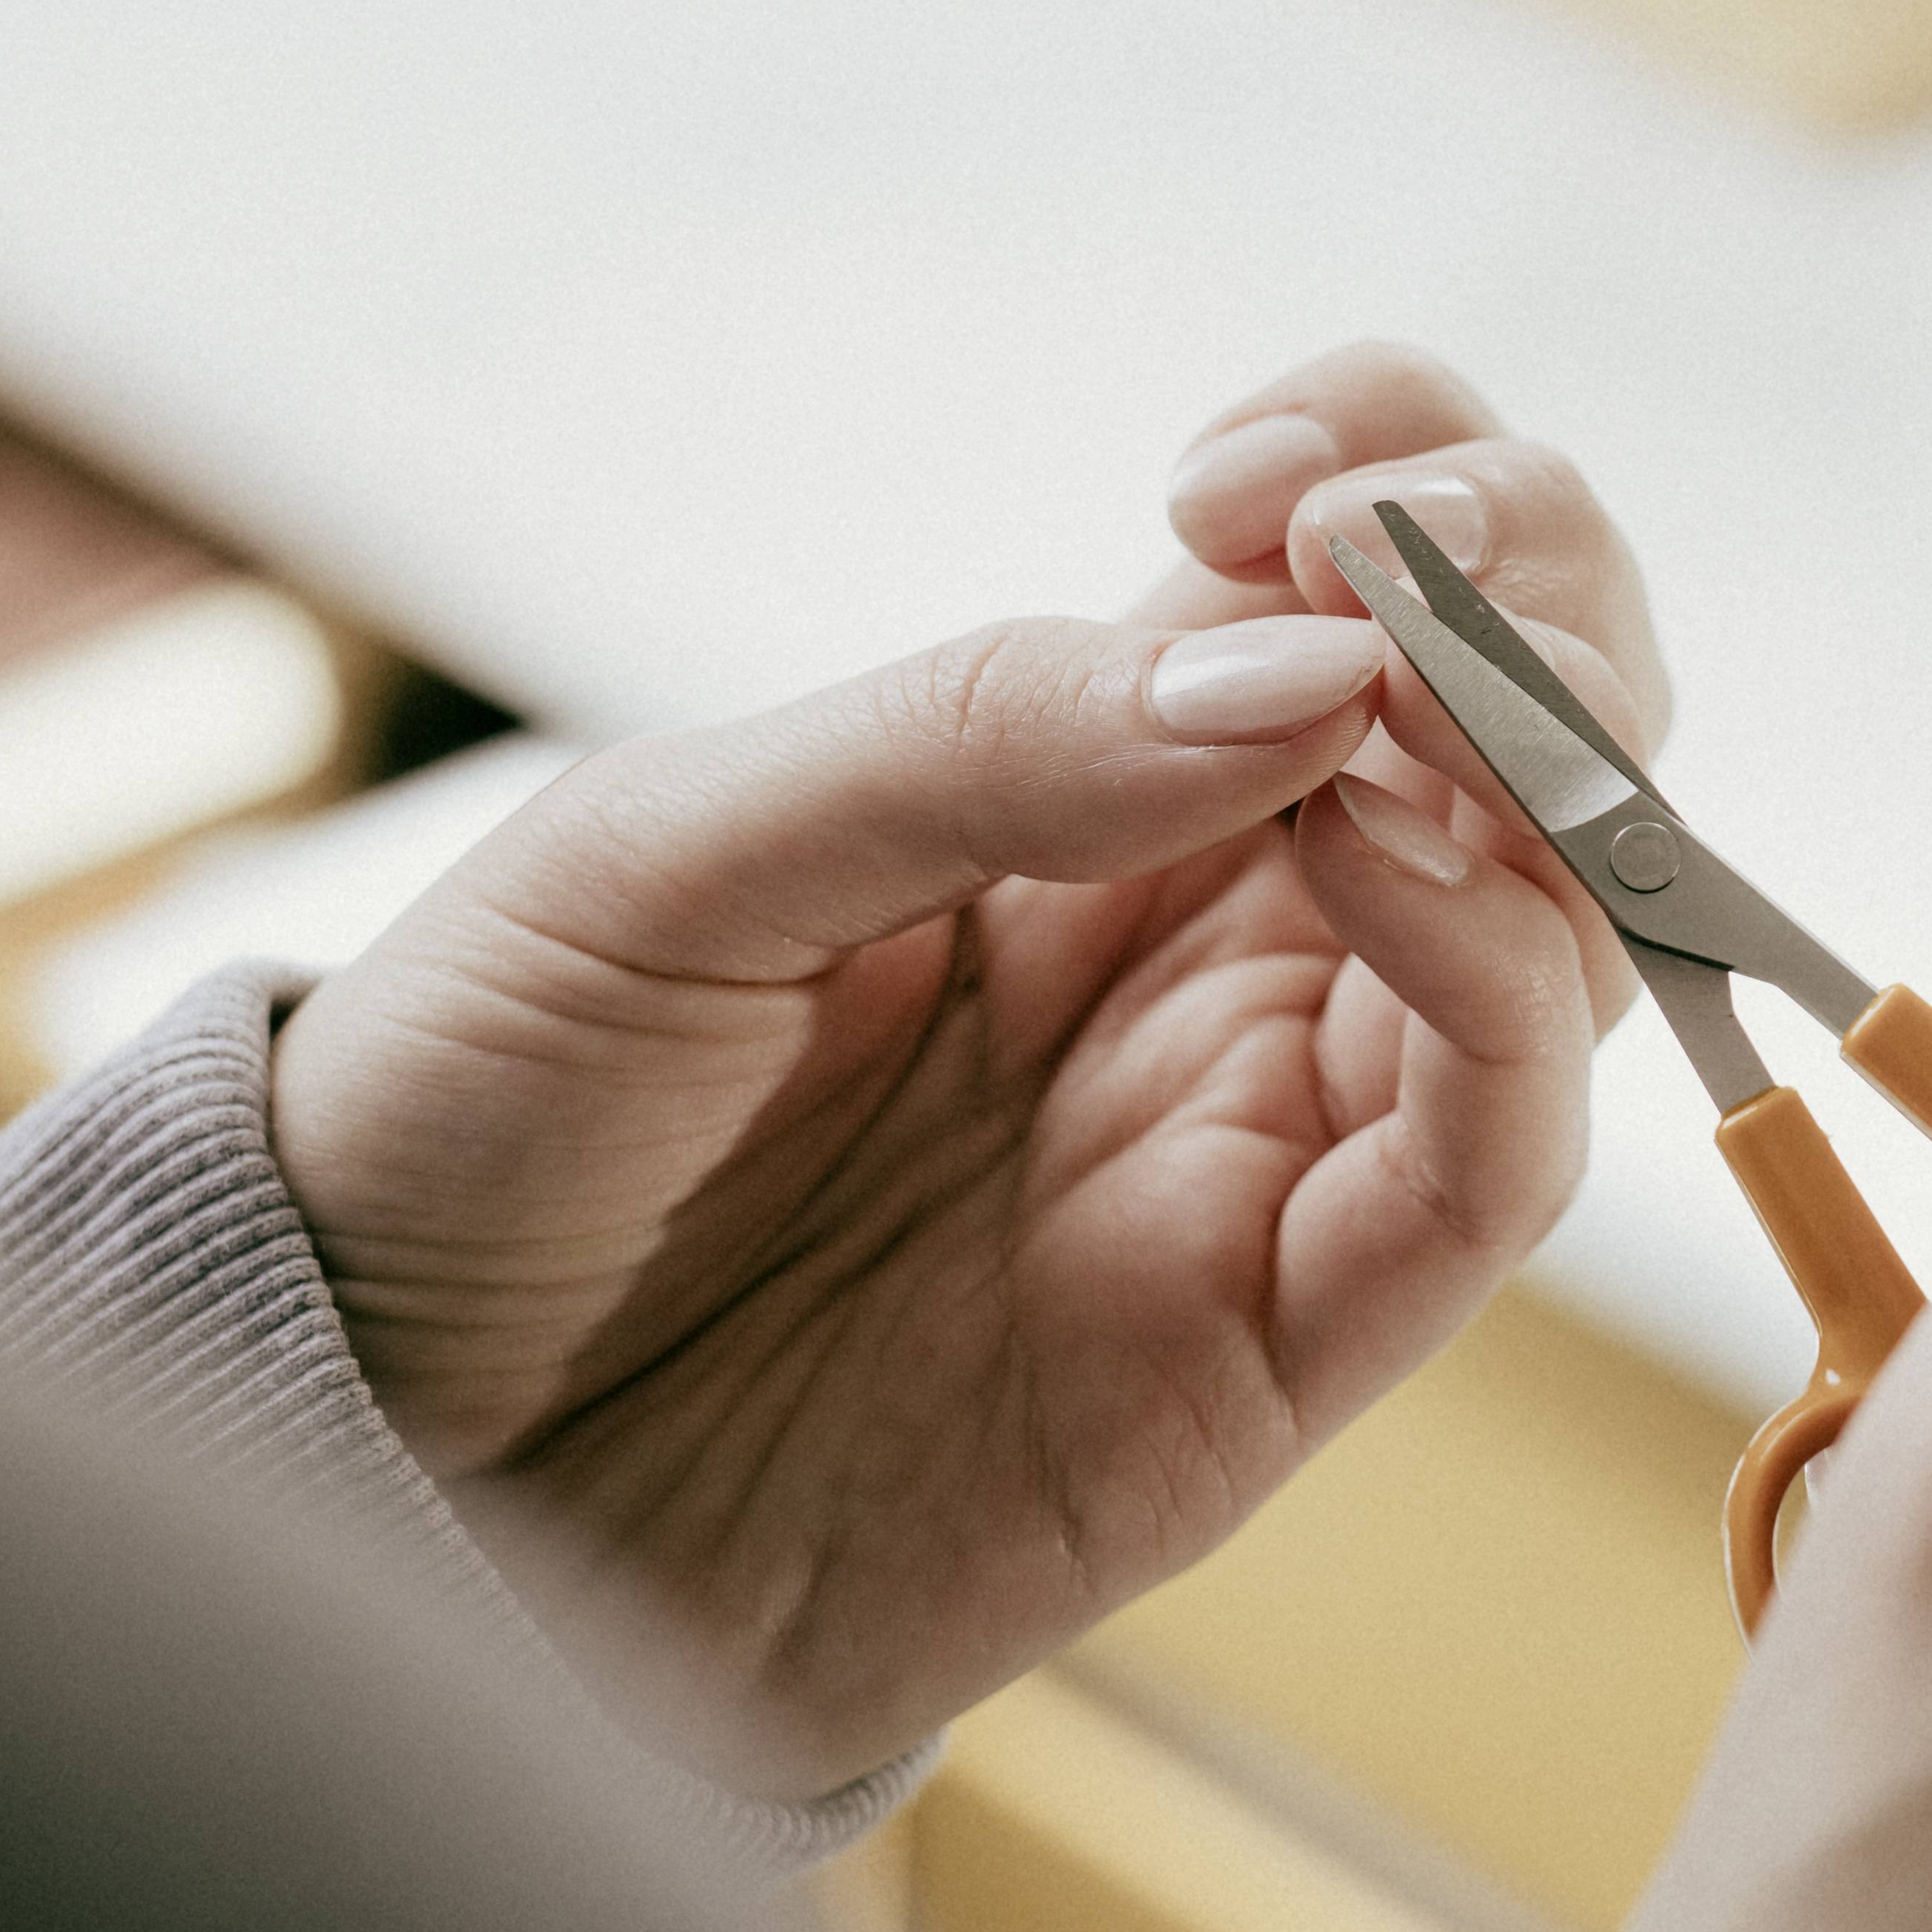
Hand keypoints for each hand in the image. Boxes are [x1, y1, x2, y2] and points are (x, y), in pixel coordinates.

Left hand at [268, 346, 1661, 1796]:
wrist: (364, 1466)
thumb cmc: (477, 1137)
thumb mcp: (663, 864)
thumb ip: (975, 742)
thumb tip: (1301, 657)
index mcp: (1087, 802)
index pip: (1355, 595)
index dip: (1391, 473)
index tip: (1261, 465)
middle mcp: (1222, 962)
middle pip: (1531, 739)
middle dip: (1538, 585)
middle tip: (1401, 533)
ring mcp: (1260, 1151)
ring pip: (1566, 934)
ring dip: (1548, 768)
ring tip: (1405, 686)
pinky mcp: (1268, 1356)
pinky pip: (1491, 1171)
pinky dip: (1507, 990)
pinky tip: (1395, 858)